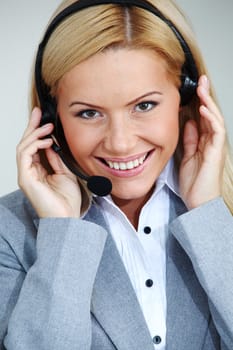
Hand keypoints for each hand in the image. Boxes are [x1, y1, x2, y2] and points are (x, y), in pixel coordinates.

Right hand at [17, 107, 81, 217]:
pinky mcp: (25, 178)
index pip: (34, 146)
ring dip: (34, 134)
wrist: (67, 218)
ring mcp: (26, 175)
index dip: (38, 131)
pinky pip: (24, 156)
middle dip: (32, 126)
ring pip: (23, 147)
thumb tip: (52, 143)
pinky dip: (34, 145)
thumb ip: (57, 158)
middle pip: (26, 144)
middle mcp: (29, 171)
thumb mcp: (65, 172)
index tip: (44, 117)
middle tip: (38, 112)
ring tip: (46, 126)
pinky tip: (47, 141)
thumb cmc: (67, 200)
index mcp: (39, 170)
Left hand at [179, 75, 225, 209]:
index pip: (203, 118)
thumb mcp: (187, 156)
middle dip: (206, 96)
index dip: (200, 102)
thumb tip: (189, 123)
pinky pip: (217, 132)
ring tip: (203, 88)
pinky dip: (211, 120)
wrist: (198, 203)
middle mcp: (212, 142)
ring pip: (215, 119)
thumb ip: (190, 140)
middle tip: (201, 80)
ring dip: (209, 103)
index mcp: (204, 143)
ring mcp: (216, 147)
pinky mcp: (216, 152)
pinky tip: (204, 110)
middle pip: (211, 114)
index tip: (194, 89)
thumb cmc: (194, 183)